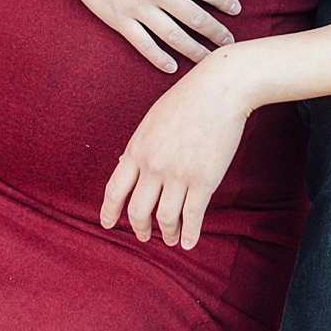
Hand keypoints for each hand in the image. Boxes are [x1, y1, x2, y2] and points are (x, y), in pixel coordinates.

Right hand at [47, 0, 240, 72]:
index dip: (225, 3)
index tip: (237, 11)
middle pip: (196, 18)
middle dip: (216, 32)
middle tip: (230, 42)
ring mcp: (138, 6)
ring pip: (174, 36)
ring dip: (195, 50)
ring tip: (209, 59)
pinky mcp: (119, 19)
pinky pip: (144, 44)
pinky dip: (159, 58)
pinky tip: (172, 67)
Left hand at [101, 54, 248, 249]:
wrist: (221, 88)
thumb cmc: (188, 98)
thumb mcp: (153, 120)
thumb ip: (140, 145)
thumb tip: (127, 164)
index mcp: (137, 150)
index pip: (115, 190)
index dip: (110, 212)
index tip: (108, 224)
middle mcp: (153, 166)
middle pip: (138, 210)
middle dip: (139, 228)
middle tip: (144, 236)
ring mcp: (179, 174)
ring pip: (165, 217)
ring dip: (167, 233)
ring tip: (171, 239)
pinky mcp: (204, 179)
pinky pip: (193, 215)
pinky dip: (190, 233)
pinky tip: (189, 241)